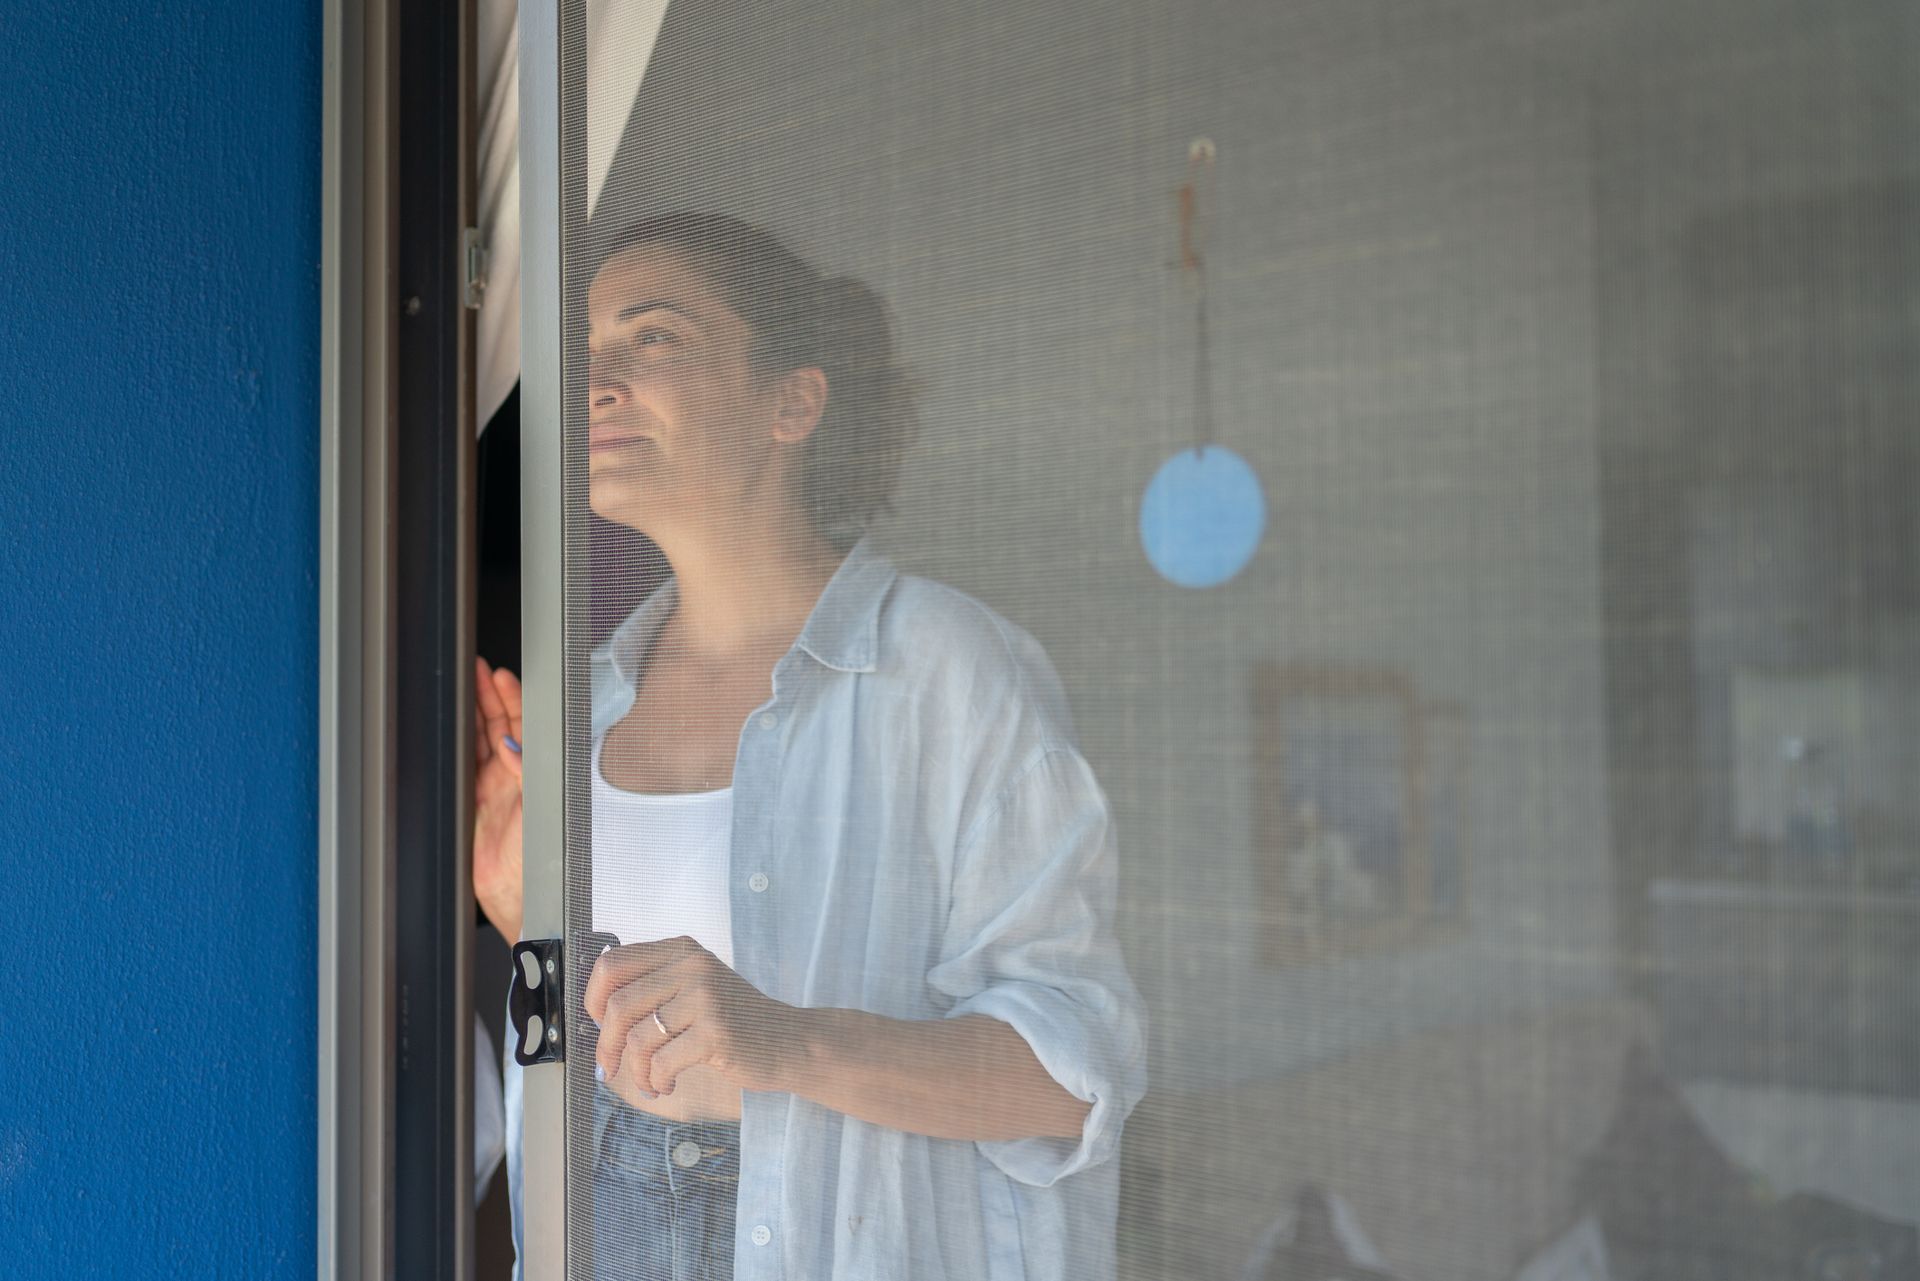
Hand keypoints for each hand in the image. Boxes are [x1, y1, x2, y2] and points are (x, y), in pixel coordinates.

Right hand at [473, 657, 523, 941]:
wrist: (520, 898)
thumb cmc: (541, 861)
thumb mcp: (538, 809)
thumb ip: (526, 775)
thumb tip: (511, 746)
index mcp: (537, 774)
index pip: (526, 726)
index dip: (513, 699)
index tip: (500, 676)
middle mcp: (516, 778)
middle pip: (501, 726)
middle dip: (489, 696)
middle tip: (477, 671)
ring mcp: (494, 789)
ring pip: (480, 740)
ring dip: (474, 713)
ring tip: (466, 685)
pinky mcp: (473, 804)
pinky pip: (464, 765)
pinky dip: (458, 743)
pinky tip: (454, 724)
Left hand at [583, 937, 797, 1104]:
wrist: (788, 1041)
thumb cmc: (734, 1020)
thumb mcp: (694, 988)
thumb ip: (652, 988)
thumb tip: (596, 1016)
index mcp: (681, 951)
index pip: (613, 964)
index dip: (593, 998)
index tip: (598, 1025)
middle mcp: (692, 966)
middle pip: (619, 1005)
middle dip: (607, 1044)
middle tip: (610, 1067)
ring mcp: (706, 998)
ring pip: (638, 1038)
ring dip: (636, 1071)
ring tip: (649, 1081)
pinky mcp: (715, 1033)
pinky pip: (662, 1062)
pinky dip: (657, 1081)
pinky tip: (667, 1085)